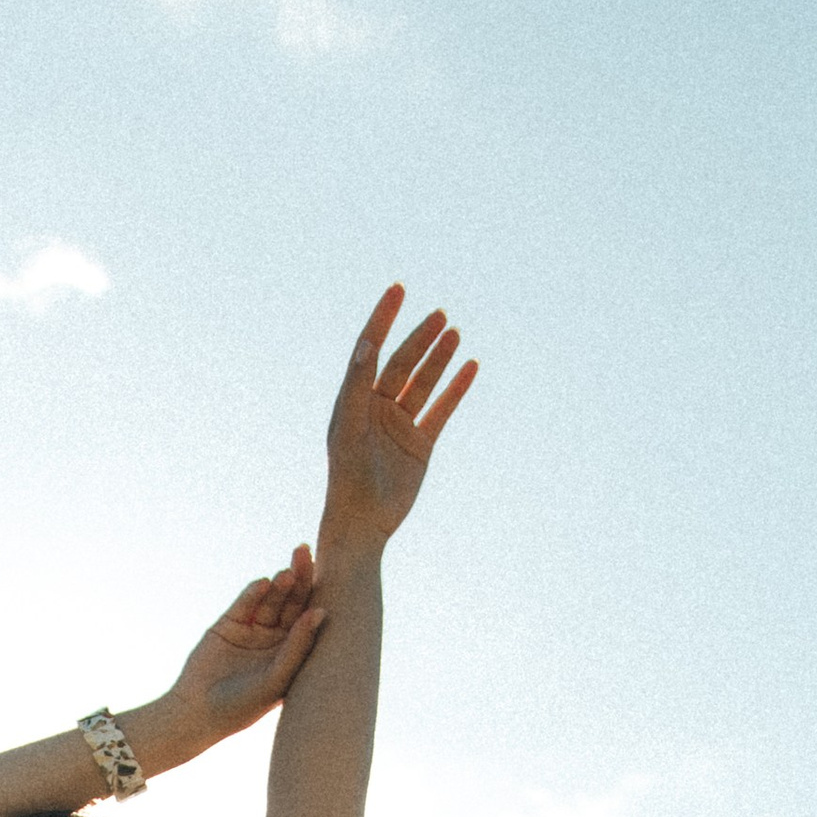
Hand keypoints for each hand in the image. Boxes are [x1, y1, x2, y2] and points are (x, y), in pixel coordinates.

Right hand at [159, 556, 324, 754]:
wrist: (198, 713)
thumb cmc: (245, 706)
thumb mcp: (277, 678)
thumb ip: (297, 647)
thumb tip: (320, 613)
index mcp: (293, 653)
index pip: (309, 617)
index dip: (316, 595)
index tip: (325, 574)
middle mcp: (275, 639)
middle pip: (292, 602)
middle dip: (299, 579)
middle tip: (304, 556)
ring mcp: (252, 630)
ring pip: (270, 600)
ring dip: (278, 586)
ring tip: (285, 575)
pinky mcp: (228, 624)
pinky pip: (244, 604)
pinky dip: (252, 593)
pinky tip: (263, 584)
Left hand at [321, 282, 477, 554]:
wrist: (361, 526)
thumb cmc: (346, 480)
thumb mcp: (349, 429)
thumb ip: (356, 386)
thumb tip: (367, 344)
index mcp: (353, 402)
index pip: (369, 350)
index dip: (382, 319)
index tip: (396, 290)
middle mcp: (375, 410)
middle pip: (401, 363)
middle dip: (419, 338)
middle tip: (439, 315)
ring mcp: (399, 427)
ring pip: (423, 383)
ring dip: (438, 359)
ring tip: (453, 332)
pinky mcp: (419, 446)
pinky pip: (441, 410)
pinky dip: (455, 389)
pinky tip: (470, 367)